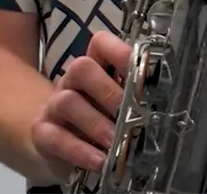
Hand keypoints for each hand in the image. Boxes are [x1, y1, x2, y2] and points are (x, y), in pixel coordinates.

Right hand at [30, 31, 130, 177]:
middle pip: (82, 68)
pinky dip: (80, 151)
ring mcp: (54, 105)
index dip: (120, 52)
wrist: (56, 143)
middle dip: (110, 92)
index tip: (142, 73)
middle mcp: (72, 80)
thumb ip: (134, 99)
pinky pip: (56, 137)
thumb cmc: (98, 118)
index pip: (101, 44)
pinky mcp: (42, 132)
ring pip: (67, 101)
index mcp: (95, 67)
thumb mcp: (116, 106)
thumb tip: (164, 104)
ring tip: (116, 143)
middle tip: (131, 115)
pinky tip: (99, 162)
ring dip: (96, 124)